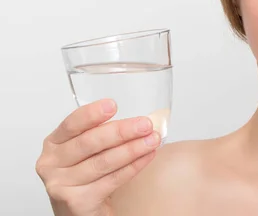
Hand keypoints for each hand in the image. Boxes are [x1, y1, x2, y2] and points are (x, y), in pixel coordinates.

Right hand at [35, 99, 160, 215]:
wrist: (82, 211)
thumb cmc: (87, 176)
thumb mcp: (89, 151)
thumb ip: (105, 135)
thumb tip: (140, 122)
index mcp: (54, 143)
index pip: (72, 124)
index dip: (92, 114)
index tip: (112, 105)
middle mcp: (51, 163)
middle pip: (89, 142)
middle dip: (121, 132)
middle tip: (145, 125)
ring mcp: (61, 184)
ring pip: (103, 162)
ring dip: (132, 149)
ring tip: (152, 141)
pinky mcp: (76, 202)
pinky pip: (111, 180)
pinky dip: (133, 167)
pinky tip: (146, 157)